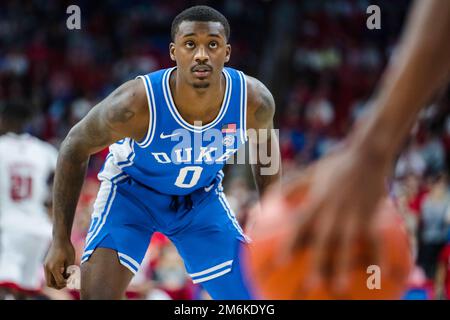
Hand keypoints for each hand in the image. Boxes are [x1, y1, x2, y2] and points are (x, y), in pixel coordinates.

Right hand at [44, 238, 75, 289]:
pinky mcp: (45, 264)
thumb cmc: (67, 249)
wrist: (60, 239)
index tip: (71, 279)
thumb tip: (68, 279)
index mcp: (54, 267)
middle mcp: (47, 268)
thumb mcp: (71, 260)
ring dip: (55, 282)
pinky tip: (62, 272)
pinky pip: (48, 275)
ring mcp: (45, 266)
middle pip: (50, 284)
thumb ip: (69, 271)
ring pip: (48, 280)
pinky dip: (54, 277)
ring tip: (65, 278)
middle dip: (58, 285)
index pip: (59, 281)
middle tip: (67, 282)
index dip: (66, 283)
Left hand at [281, 144, 390, 294]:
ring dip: (342, 268)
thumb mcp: (309, 173)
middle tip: (308, 286)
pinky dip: (378, 258)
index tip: (281, 263)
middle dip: (315, 264)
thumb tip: (271, 197)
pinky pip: (376, 241)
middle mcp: (331, 213)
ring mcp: (352, 216)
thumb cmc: (335, 164)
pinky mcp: (371, 217)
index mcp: (315, 203)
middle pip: (321, 243)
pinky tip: (379, 276)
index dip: (288, 244)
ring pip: (346, 246)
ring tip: (338, 288)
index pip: (298, 227)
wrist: (366, 154)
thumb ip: (290, 186)